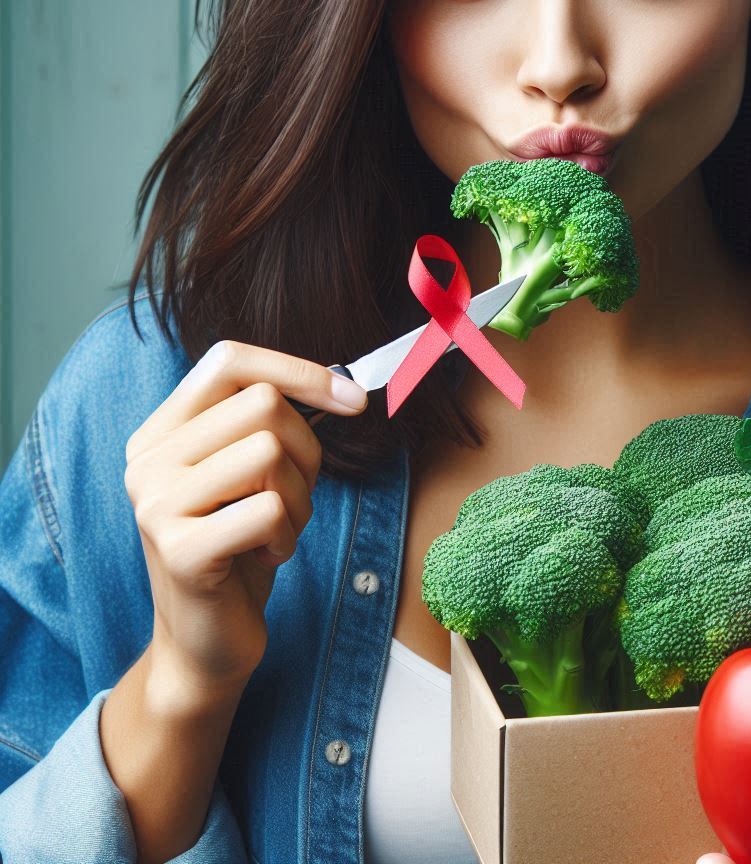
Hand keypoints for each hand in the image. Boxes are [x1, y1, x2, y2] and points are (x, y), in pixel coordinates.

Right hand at [123, 339, 366, 702]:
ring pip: (271, 452)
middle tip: (294, 497)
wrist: (207, 641)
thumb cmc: (242, 545)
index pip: (229, 359)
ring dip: (299, 498)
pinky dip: (288, 535)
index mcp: (162, 431)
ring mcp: (156, 504)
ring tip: (277, 529)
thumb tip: (345, 385)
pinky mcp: (180, 550)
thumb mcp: (252, 473)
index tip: (353, 400)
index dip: (299, 370)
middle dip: (307, 451)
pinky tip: (267, 556)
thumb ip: (272, 423)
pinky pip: (269, 509)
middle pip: (263, 404)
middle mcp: (147, 460)